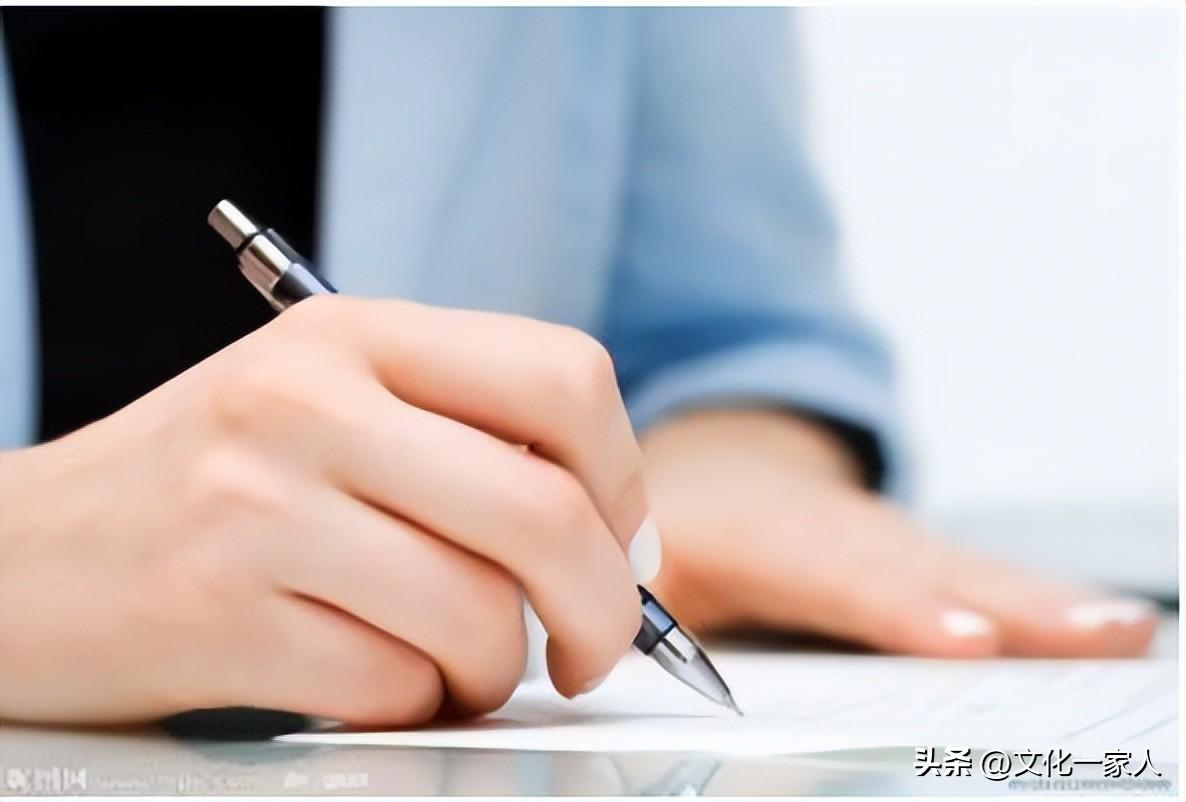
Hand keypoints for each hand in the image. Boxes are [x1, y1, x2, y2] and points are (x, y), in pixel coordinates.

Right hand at [0, 296, 657, 724]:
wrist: (19, 556)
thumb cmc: (204, 482)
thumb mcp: (324, 403)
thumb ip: (461, 435)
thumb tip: (614, 527)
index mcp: (351, 334)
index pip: (562, 376)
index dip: (622, 476)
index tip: (623, 543)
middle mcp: (307, 403)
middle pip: (544, 510)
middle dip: (604, 608)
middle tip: (592, 645)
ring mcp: (259, 508)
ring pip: (478, 617)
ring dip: (493, 667)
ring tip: (452, 660)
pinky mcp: (219, 618)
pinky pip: (394, 686)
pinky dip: (413, 700)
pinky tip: (373, 676)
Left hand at [643, 409, 1156, 656]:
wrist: (727, 463)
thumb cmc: (682, 525)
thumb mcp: (641, 559)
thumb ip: (643, 611)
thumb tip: (636, 654)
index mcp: (756, 530)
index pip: (827, 567)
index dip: (896, 602)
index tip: (964, 636)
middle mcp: (836, 528)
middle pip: (919, 565)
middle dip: (1003, 602)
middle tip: (1088, 636)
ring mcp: (887, 540)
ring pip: (962, 568)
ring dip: (1042, 603)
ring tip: (1119, 633)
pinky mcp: (919, 558)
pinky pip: (979, 581)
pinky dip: (1042, 605)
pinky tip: (1106, 630)